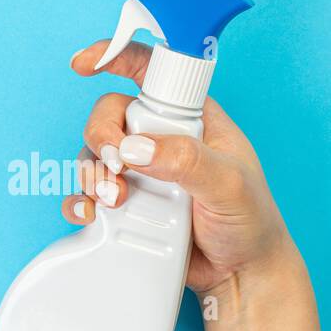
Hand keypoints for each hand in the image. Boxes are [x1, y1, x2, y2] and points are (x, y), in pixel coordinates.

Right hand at [63, 40, 302, 294]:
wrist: (242, 274)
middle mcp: (161, 139)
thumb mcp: (228, 184)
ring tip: (112, 200)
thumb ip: (186, 161)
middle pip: (110, 117)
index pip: (150, 71)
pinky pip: (89, 195)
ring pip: (95, 156)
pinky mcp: (127, 207)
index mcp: (190, 118)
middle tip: (116, 167)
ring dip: (91, 174)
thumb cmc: (250, 221)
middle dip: (102, 138)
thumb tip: (134, 149)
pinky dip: (80, 202)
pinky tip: (89, 215)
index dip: (115, 56)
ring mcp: (142, 174)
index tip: (85, 64)